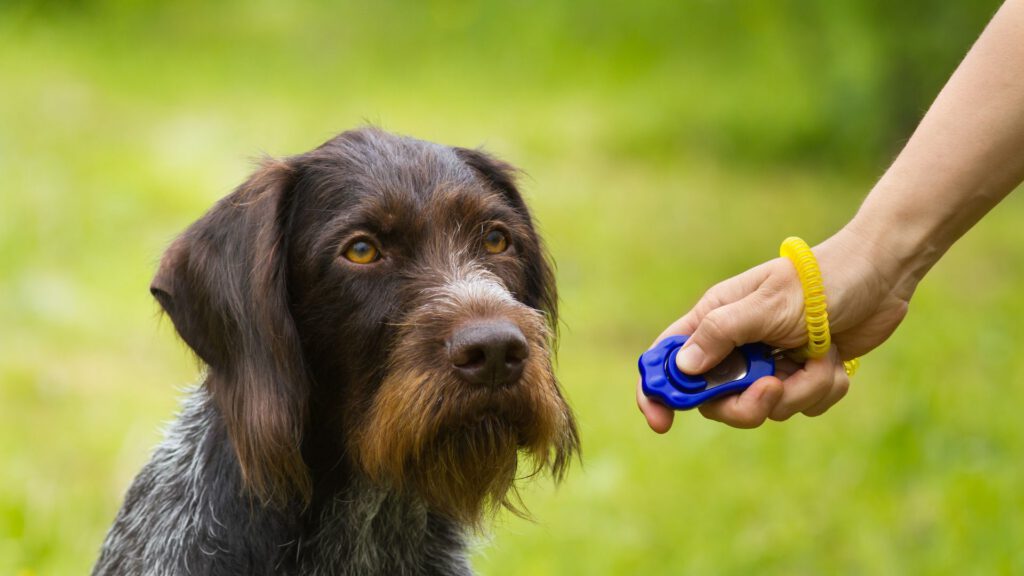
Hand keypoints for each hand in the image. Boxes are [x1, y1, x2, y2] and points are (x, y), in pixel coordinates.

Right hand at [637, 226, 912, 431]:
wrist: (880, 276)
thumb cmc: (818, 281)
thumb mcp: (766, 305)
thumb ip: (721, 334)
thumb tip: (682, 368)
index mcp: (715, 319)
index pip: (669, 359)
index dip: (657, 392)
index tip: (662, 422)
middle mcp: (736, 344)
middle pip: (715, 400)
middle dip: (745, 404)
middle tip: (772, 390)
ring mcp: (769, 362)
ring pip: (764, 407)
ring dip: (799, 390)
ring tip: (819, 357)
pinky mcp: (802, 376)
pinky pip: (802, 406)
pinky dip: (822, 389)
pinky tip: (834, 358)